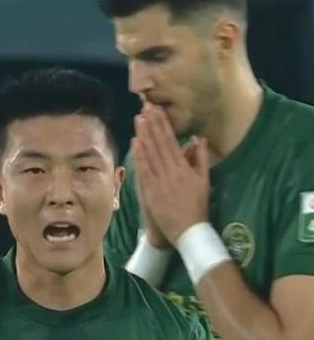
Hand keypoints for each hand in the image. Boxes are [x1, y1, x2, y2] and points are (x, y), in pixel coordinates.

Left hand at [132, 106, 209, 244]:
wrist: (189, 230)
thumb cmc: (197, 206)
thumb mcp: (204, 180)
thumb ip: (200, 158)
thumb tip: (198, 138)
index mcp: (185, 168)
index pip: (172, 142)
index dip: (164, 125)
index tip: (158, 111)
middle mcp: (172, 172)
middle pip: (160, 144)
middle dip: (153, 125)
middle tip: (146, 108)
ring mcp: (160, 181)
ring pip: (151, 154)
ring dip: (145, 136)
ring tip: (139, 120)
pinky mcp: (151, 191)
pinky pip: (144, 170)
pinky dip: (140, 156)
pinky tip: (136, 143)